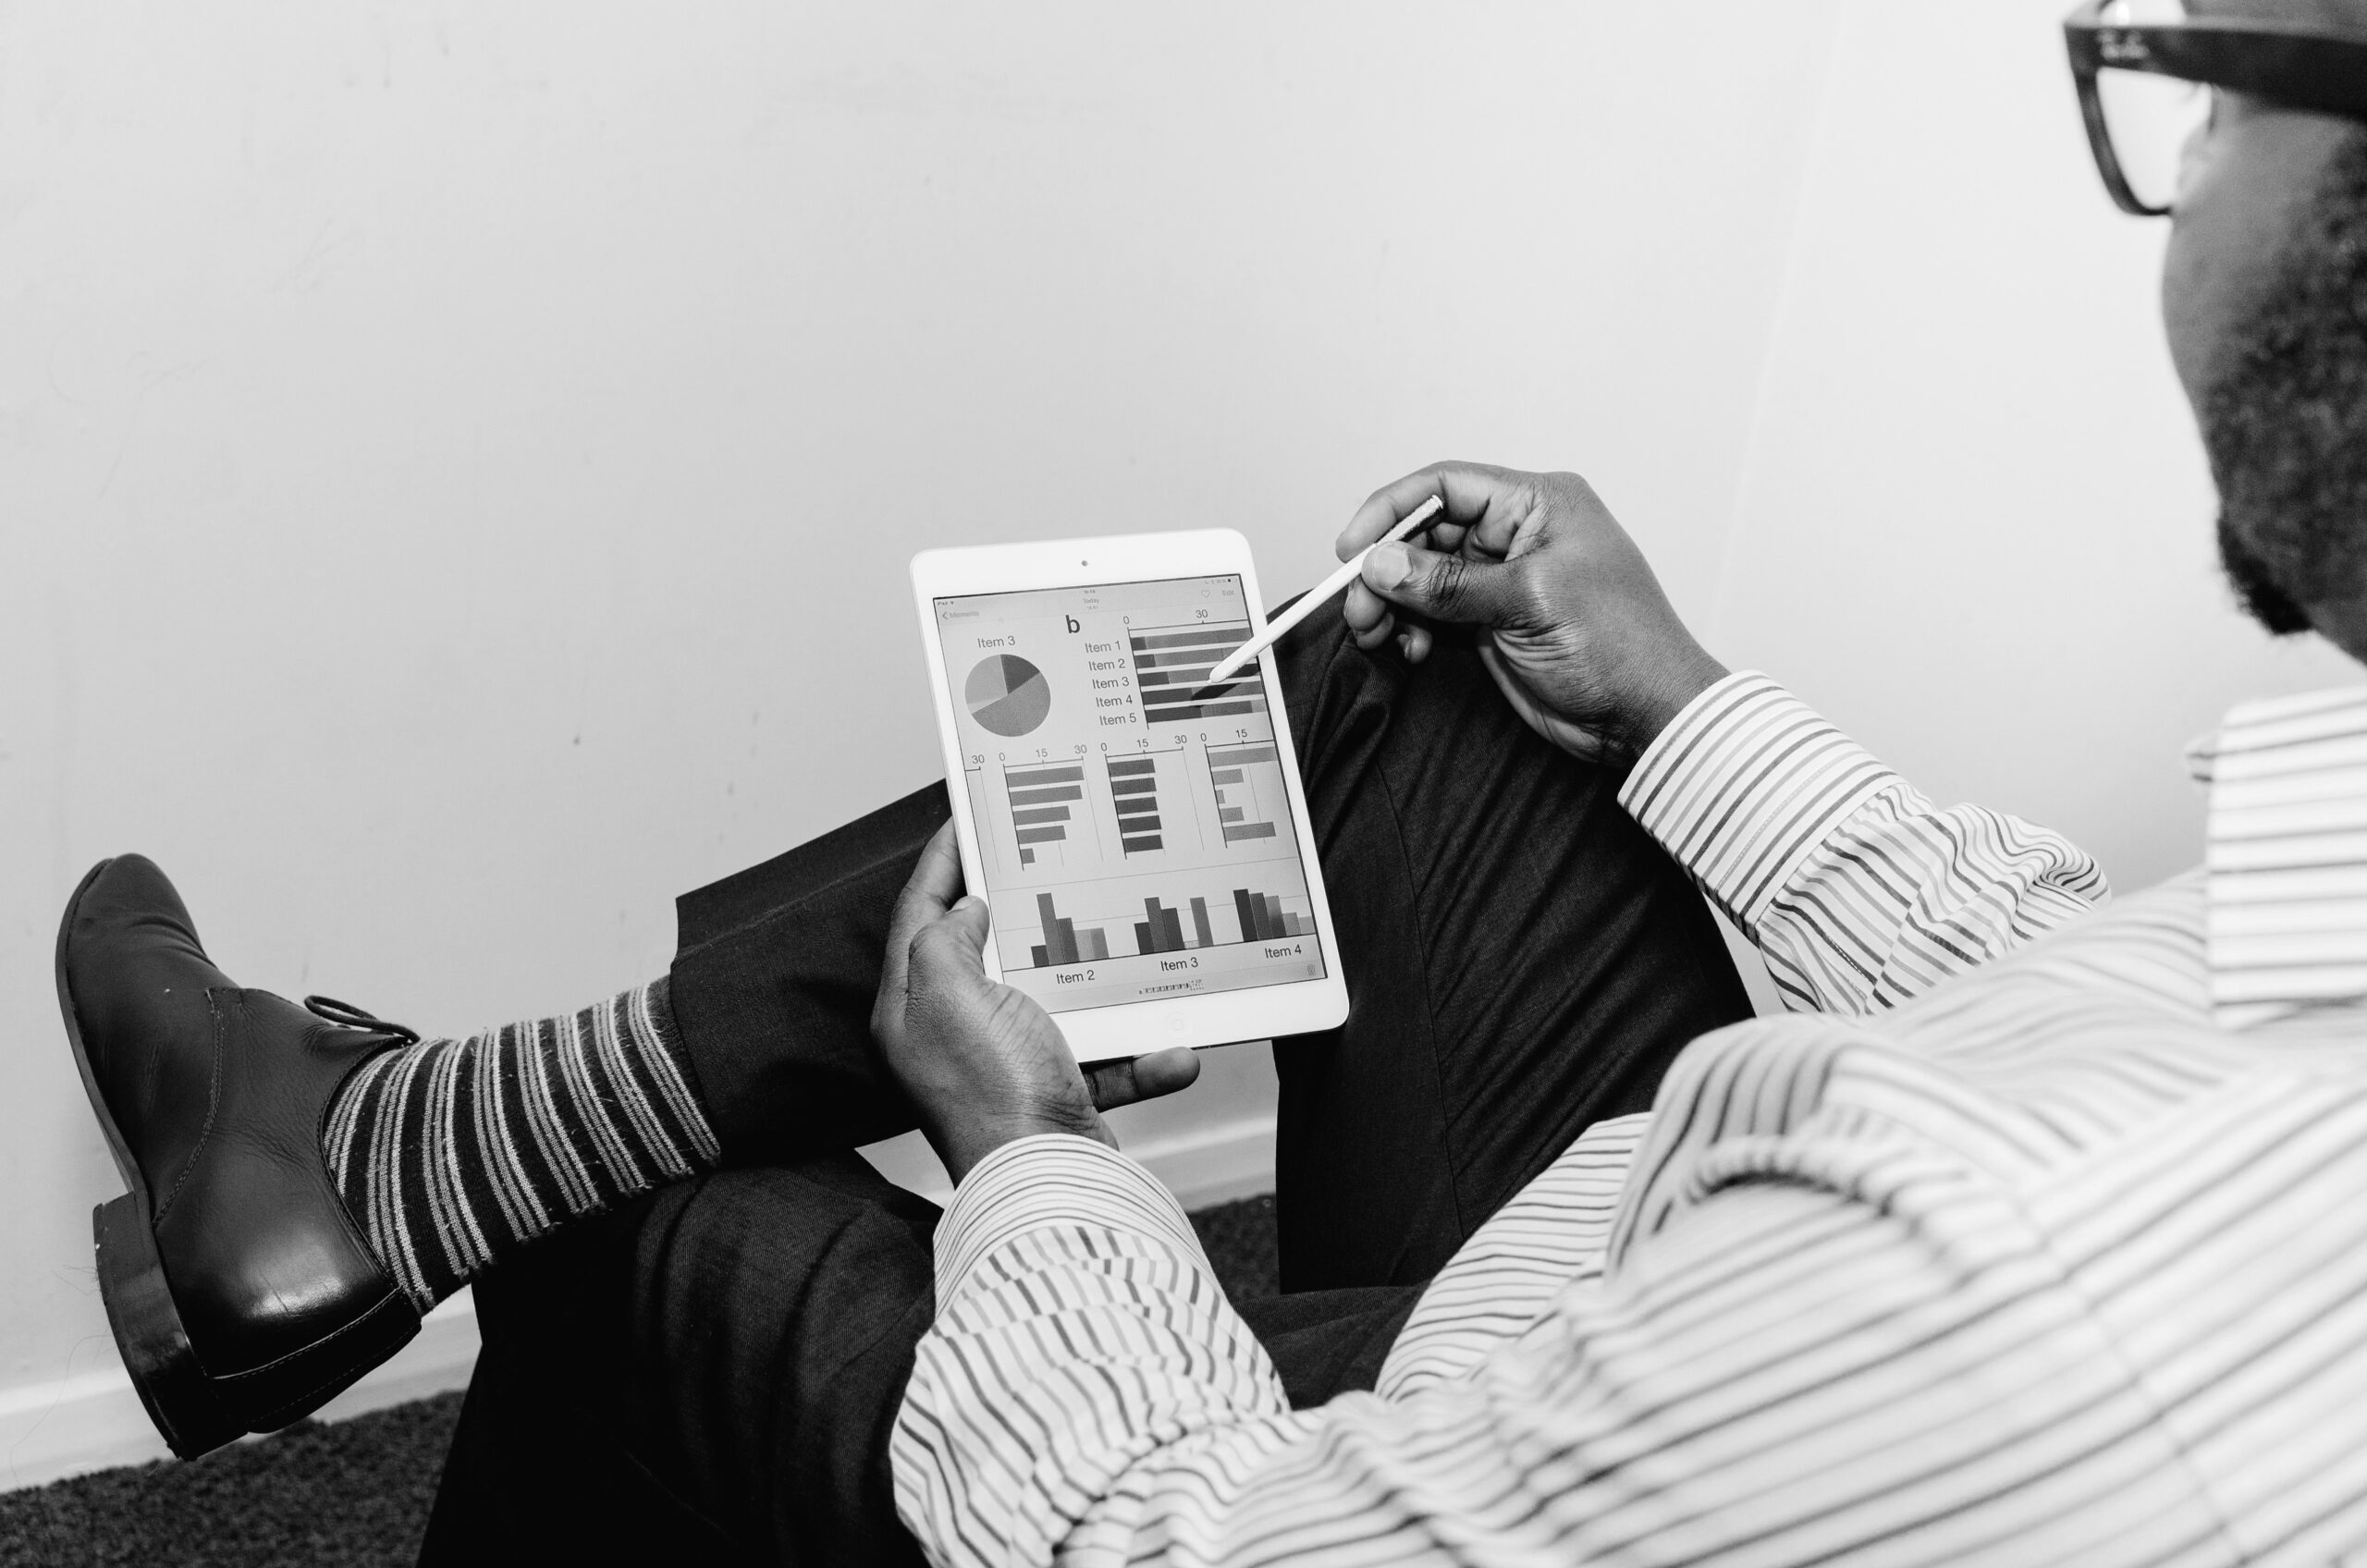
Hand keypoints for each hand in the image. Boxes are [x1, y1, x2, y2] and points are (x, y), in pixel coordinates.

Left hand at [871, 822, 1201, 1182]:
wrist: (1048, 1186)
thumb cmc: (993, 1093)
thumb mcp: (951, 994)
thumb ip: (947, 939)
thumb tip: (968, 911)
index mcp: (914, 1006)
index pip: (919, 914)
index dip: (942, 862)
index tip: (966, 818)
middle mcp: (953, 1034)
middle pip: (987, 950)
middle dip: (1026, 909)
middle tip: (1053, 861)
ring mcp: (1006, 1063)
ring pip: (1057, 999)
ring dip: (1103, 986)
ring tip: (1132, 948)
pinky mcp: (1054, 1092)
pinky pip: (1104, 1058)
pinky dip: (1140, 1056)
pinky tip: (1173, 1051)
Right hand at [1339, 462, 1728, 762]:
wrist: (1648, 716)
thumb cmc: (1620, 647)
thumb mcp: (1528, 602)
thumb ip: (1448, 583)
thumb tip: (1382, 564)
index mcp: (1538, 504)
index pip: (1447, 485)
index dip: (1392, 511)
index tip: (1352, 549)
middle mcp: (1518, 534)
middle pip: (1426, 532)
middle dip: (1386, 568)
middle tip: (1358, 606)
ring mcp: (1503, 580)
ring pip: (1423, 577)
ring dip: (1392, 603)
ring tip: (1376, 633)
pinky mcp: (1494, 622)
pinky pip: (1434, 614)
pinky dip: (1413, 629)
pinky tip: (1411, 650)